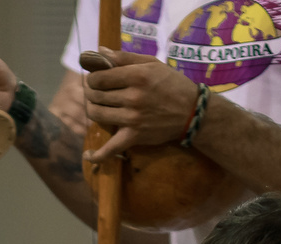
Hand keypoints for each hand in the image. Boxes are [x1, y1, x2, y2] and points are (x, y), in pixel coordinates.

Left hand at [82, 51, 199, 157]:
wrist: (192, 112)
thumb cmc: (171, 83)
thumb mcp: (151, 63)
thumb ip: (124, 57)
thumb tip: (98, 51)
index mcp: (136, 76)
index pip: (98, 78)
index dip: (92, 78)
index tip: (95, 79)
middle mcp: (133, 97)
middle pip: (95, 96)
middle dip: (91, 92)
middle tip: (95, 92)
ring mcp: (132, 118)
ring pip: (97, 115)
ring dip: (92, 110)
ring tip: (97, 106)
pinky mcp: (134, 136)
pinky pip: (111, 149)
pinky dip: (97, 154)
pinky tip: (88, 155)